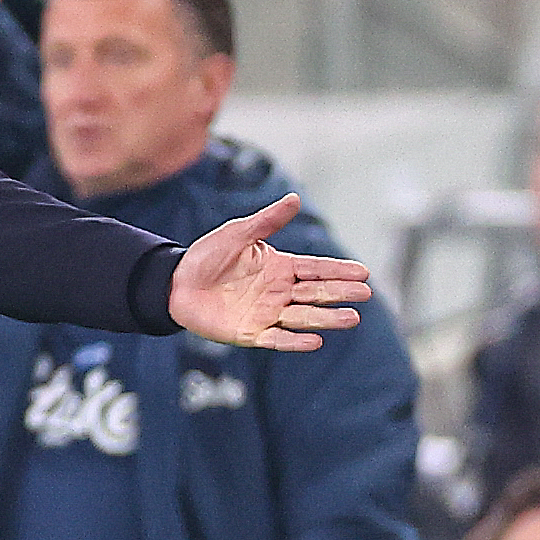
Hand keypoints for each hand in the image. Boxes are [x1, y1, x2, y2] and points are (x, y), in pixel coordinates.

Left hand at [168, 194, 370, 350]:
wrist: (175, 283)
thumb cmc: (207, 256)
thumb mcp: (238, 234)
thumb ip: (267, 221)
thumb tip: (295, 198)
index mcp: (280, 267)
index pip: (316, 269)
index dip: (339, 271)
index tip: (363, 273)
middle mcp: (279, 292)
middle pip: (316, 294)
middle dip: (341, 293)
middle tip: (365, 294)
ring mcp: (267, 313)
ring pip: (303, 317)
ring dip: (327, 318)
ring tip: (352, 318)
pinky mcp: (251, 333)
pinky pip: (277, 339)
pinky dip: (295, 342)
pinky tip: (315, 340)